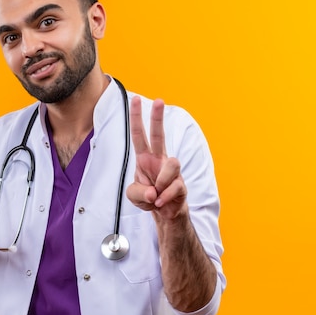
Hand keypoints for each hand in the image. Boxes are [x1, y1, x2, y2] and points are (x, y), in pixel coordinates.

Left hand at [125, 97, 187, 219]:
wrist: (165, 215)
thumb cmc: (149, 198)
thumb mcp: (134, 196)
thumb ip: (138, 193)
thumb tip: (153, 192)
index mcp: (145, 158)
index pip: (139, 135)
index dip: (136, 118)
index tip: (135, 99)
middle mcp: (159, 160)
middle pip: (159, 135)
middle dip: (158, 118)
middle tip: (159, 100)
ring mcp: (172, 172)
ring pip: (173, 163)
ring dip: (162, 181)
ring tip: (156, 195)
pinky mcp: (181, 184)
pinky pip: (174, 186)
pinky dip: (164, 198)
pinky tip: (161, 203)